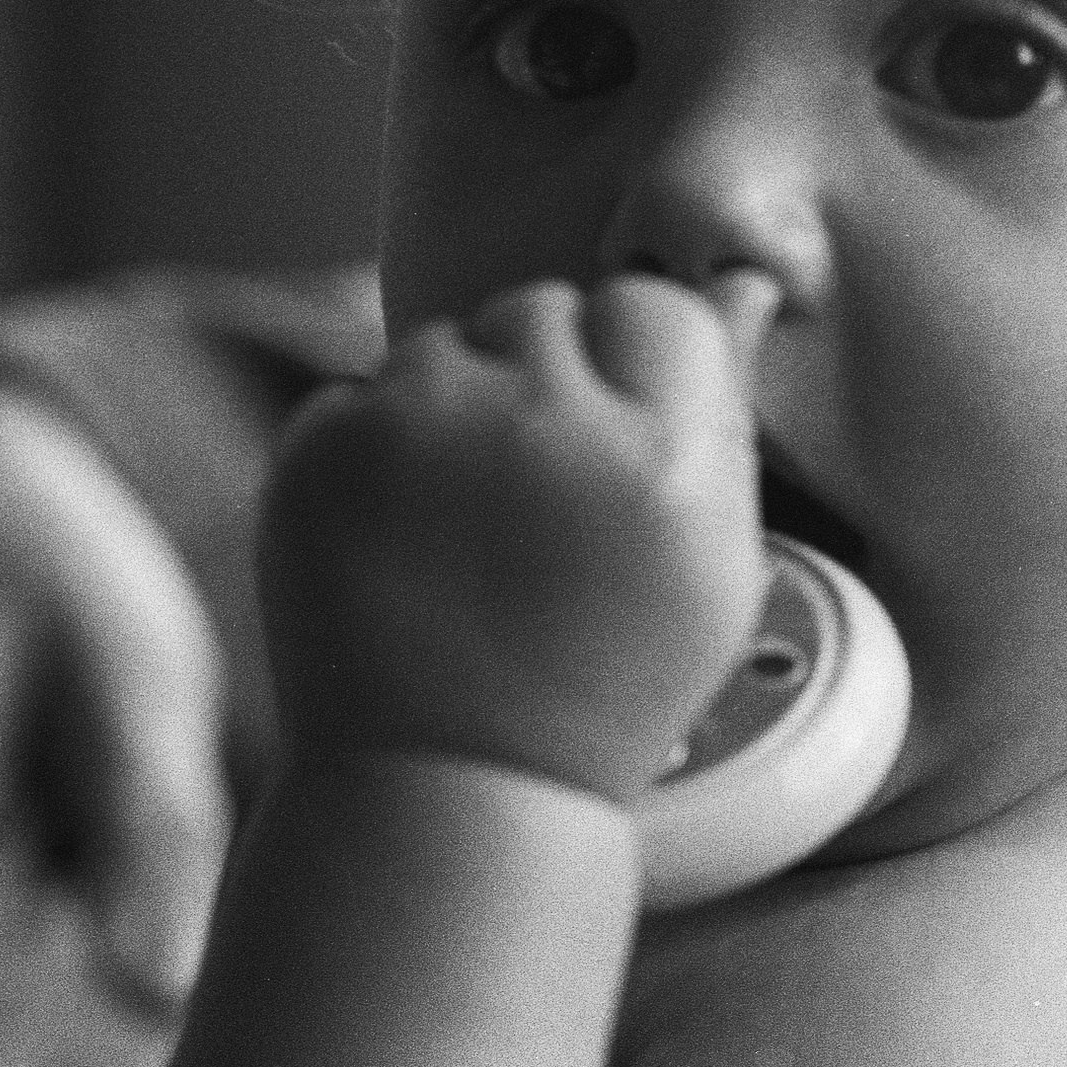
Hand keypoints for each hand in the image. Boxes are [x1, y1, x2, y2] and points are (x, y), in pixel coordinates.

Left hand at [263, 273, 775, 802]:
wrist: (448, 784)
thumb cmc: (604, 682)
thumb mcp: (713, 568)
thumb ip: (727, 414)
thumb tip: (744, 282)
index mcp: (661, 455)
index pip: (651, 307)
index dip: (635, 364)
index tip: (617, 437)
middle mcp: (543, 422)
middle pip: (543, 307)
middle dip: (542, 376)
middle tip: (536, 496)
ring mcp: (421, 429)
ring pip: (442, 341)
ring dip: (453, 405)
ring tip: (464, 528)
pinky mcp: (322, 453)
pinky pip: (355, 391)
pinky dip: (371, 449)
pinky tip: (400, 540)